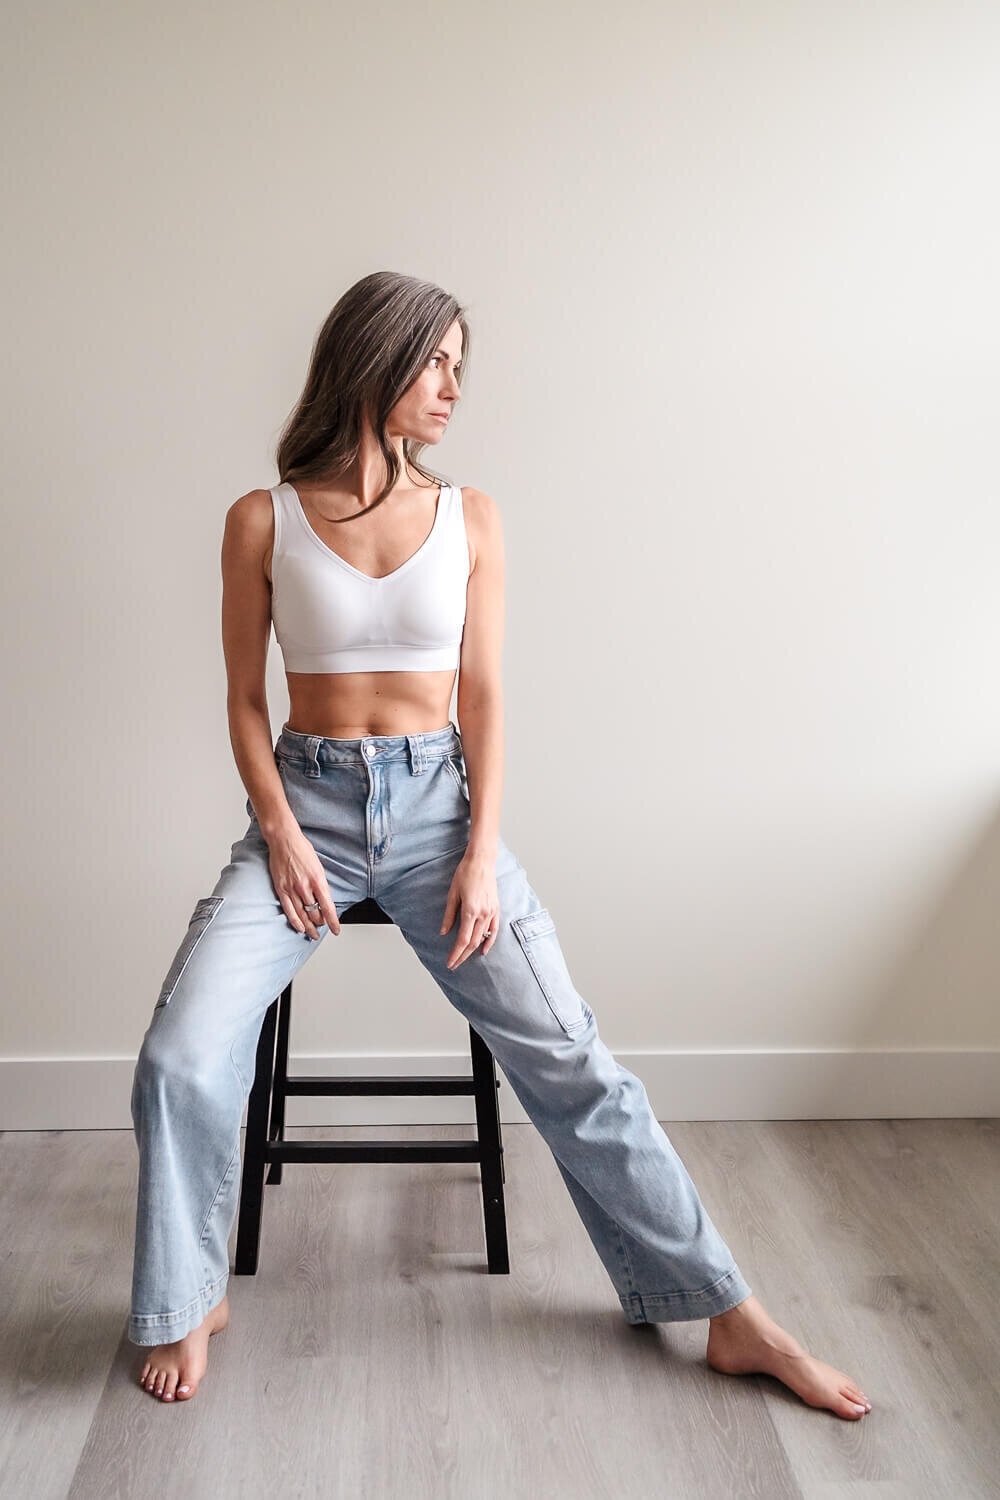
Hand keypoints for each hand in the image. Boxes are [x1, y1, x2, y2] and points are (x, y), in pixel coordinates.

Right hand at [265, 825, 340, 938]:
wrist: (284, 840)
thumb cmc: (302, 850)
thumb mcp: (319, 867)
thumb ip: (321, 885)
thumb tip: (324, 901)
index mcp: (318, 879)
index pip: (328, 907)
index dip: (333, 922)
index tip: (336, 930)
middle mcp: (305, 886)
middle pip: (315, 913)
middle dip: (321, 923)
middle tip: (323, 927)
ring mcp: (292, 888)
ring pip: (303, 915)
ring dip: (309, 926)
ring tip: (313, 934)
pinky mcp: (281, 889)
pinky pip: (289, 910)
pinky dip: (295, 921)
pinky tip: (300, 928)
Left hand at [440, 851, 498, 968]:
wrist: (481, 862)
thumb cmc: (465, 874)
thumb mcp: (452, 894)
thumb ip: (449, 916)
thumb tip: (444, 933)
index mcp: (470, 911)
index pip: (463, 940)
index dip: (456, 954)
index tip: (450, 963)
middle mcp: (483, 914)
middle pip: (473, 942)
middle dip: (462, 956)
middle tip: (453, 965)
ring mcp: (491, 912)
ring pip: (483, 938)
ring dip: (473, 951)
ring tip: (464, 958)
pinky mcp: (496, 909)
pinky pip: (494, 930)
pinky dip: (489, 942)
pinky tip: (484, 950)